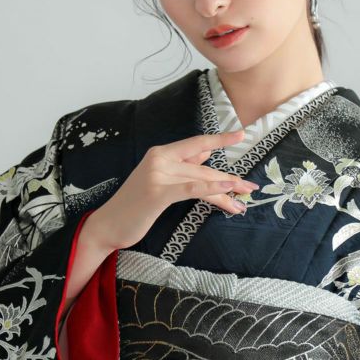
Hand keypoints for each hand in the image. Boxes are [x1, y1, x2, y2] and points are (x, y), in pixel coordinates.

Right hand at [84, 129, 258, 251]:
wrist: (108, 225)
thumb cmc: (136, 205)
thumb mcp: (159, 180)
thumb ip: (182, 165)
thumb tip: (205, 153)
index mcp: (161, 153)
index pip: (197, 143)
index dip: (221, 139)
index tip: (242, 134)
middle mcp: (160, 158)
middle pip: (204, 168)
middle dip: (230, 179)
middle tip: (250, 188)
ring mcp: (158, 174)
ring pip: (202, 180)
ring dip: (226, 192)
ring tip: (243, 202)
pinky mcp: (158, 192)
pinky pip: (191, 189)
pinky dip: (212, 188)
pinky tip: (228, 189)